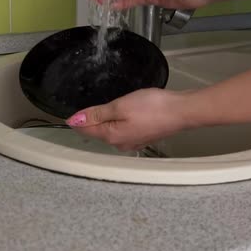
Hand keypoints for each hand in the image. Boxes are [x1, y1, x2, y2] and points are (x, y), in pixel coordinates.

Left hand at [65, 89, 192, 150]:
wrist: (182, 111)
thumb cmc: (153, 108)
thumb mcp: (119, 106)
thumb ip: (97, 113)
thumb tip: (75, 120)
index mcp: (112, 136)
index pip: (86, 129)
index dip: (76, 120)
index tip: (68, 114)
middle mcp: (120, 143)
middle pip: (97, 132)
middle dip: (89, 121)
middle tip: (82, 110)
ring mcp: (133, 141)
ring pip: (111, 131)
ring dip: (104, 121)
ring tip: (100, 110)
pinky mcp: (143, 136)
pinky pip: (123, 130)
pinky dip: (118, 122)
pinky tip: (122, 113)